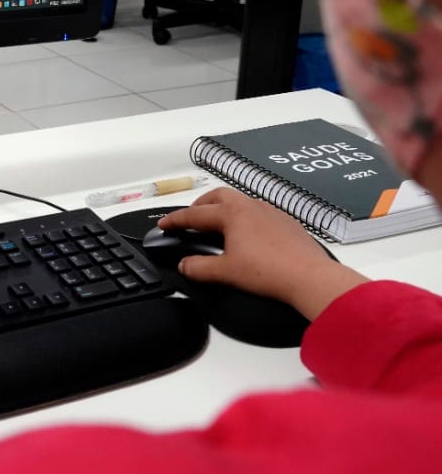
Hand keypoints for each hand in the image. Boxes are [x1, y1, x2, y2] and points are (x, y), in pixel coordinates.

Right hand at [158, 187, 368, 320]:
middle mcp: (251, 206)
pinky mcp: (287, 221)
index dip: (176, 220)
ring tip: (218, 224)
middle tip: (191, 218)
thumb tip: (185, 265)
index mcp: (231, 214)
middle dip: (200, 205)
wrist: (309, 277)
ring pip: (240, 201)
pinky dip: (245, 217)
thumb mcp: (225, 272)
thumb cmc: (270, 271)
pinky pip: (259, 211)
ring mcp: (271, 211)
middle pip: (217, 197)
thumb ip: (199, 268)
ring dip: (224, 208)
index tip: (164, 224)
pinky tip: (248, 233)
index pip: (195, 214)